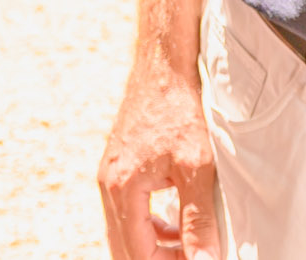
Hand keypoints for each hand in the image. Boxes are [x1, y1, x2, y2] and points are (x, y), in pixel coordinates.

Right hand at [97, 60, 221, 259]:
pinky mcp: (119, 163)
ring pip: (126, 229)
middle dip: (156, 258)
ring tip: (188, 246)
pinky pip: (129, 209)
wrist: (164, 64)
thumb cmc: (179, 110)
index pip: (138, 253)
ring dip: (154, 245)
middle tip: (192, 257)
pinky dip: (149, 224)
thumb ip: (197, 220)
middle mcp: (109, 184)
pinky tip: (174, 221)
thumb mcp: (196, 168)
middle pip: (125, 246)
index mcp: (122, 189)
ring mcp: (110, 173)